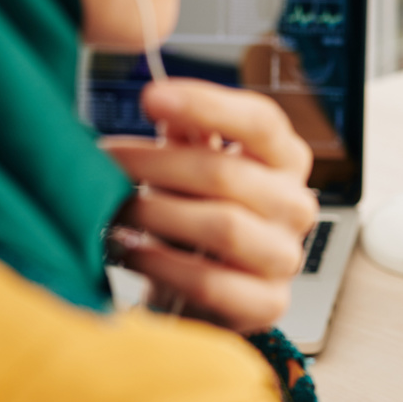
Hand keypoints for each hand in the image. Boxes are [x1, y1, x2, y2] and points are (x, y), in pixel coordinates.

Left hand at [101, 79, 318, 333]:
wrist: (202, 294)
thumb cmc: (197, 219)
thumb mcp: (193, 168)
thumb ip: (186, 131)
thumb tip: (160, 97)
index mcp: (284, 160)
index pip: (261, 121)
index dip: (207, 104)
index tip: (150, 96)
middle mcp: (295, 205)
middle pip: (228, 173)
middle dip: (156, 165)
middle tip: (107, 163)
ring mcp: (285, 256)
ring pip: (224, 226)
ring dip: (158, 214)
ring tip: (115, 211)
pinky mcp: (269, 304)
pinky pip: (212, 282)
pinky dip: (163, 265)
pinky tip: (132, 253)